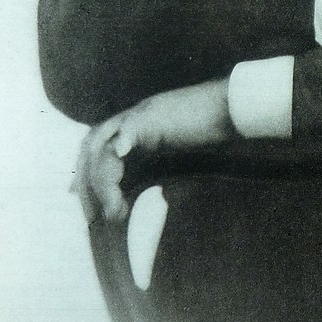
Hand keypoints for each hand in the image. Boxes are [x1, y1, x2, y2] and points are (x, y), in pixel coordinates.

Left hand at [72, 78, 231, 223]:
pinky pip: (127, 131)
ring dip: (103, 182)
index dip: (87, 173)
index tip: (88, 204)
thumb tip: (158, 195)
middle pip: (91, 144)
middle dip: (87, 182)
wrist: (235, 106)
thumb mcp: (180, 151)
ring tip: (115, 209)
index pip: (99, 146)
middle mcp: (134, 117)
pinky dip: (116, 151)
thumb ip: (162, 165)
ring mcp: (142, 113)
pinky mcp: (154, 116)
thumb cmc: (215, 130)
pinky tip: (117, 170)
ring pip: (104, 145)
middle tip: (92, 215)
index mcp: (137, 125)